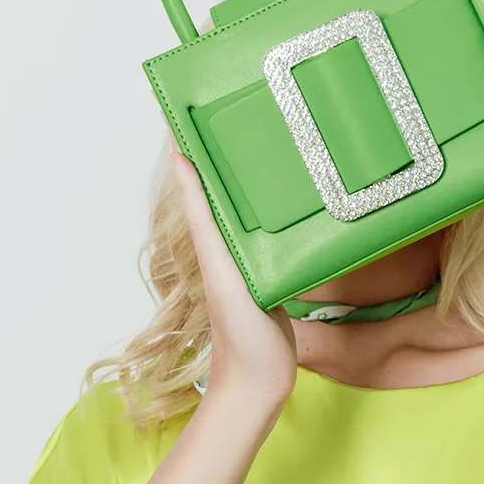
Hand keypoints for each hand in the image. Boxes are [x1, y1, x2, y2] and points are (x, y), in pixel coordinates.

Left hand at [167, 130, 296, 406]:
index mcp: (214, 239)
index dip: (197, 143)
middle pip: (232, 190)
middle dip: (236, 153)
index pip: (202, 181)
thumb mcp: (221, 270)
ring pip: (257, 209)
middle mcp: (233, 245)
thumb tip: (179, 161)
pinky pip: (279, 232)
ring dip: (262, 178)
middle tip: (253, 109)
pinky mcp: (279, 274)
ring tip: (281, 142)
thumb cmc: (239, 332)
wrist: (261, 382)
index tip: (201, 102)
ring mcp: (256, 260)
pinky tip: (304, 197)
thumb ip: (204, 220)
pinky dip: (284, 210)